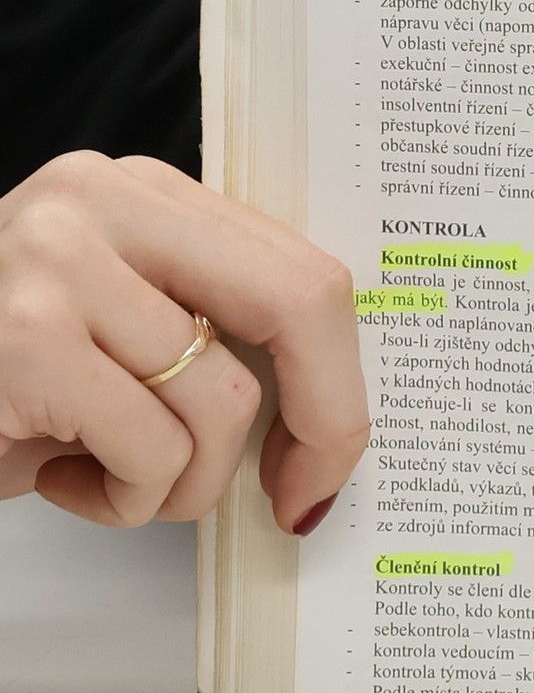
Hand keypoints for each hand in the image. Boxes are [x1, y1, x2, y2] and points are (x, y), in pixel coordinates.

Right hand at [0, 152, 368, 529]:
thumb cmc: (3, 393)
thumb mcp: (120, 337)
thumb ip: (214, 330)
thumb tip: (338, 411)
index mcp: (143, 193)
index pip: (302, 271)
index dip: (341, 378)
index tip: (332, 456)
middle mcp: (101, 201)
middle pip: (299, 304)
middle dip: (326, 419)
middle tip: (300, 498)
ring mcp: (57, 259)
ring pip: (224, 401)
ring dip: (179, 483)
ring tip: (107, 476)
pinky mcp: (26, 335)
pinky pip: (154, 449)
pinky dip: (124, 499)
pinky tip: (58, 478)